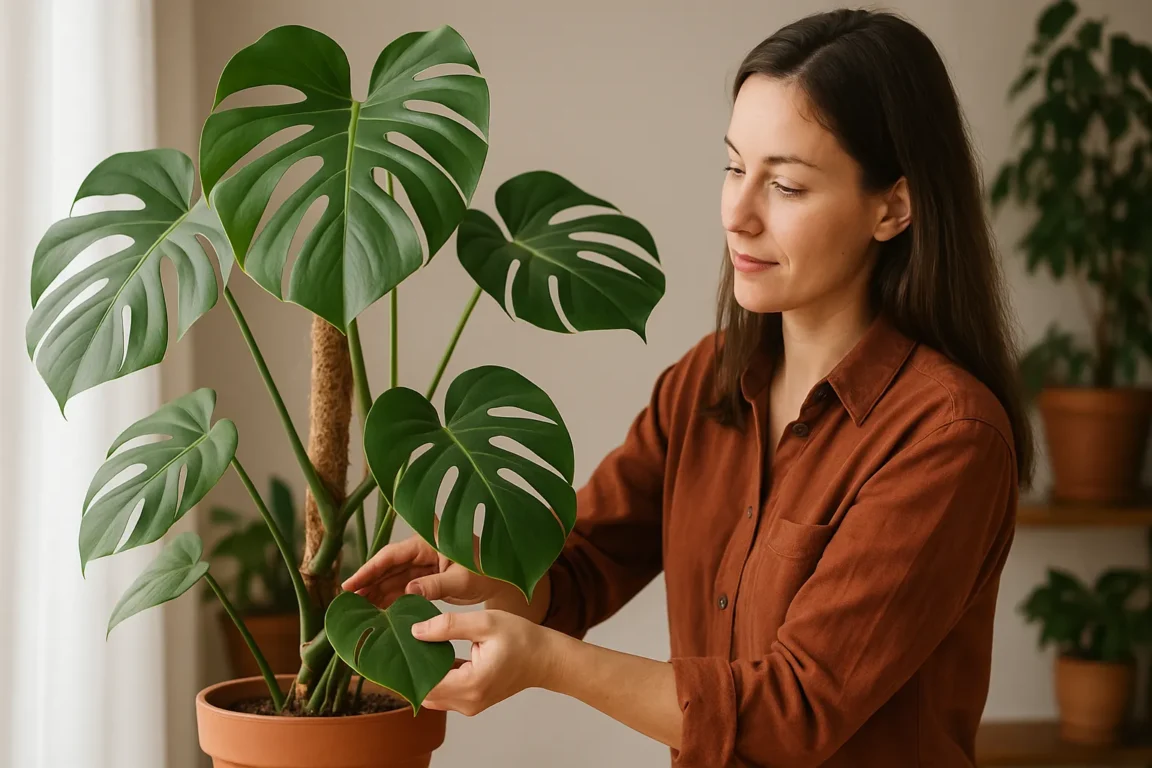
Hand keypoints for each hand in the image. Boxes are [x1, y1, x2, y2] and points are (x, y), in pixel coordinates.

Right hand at [341, 534, 512, 606]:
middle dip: (368, 583)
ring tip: (358, 610)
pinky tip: (377, 612)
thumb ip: (435, 585)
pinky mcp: (426, 578)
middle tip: (348, 601)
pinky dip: (390, 600)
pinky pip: (402, 588)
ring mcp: (423, 564)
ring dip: (376, 594)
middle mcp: (422, 550)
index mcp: (428, 541)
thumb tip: (408, 591)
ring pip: (392, 578)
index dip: (369, 569)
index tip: (350, 584)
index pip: (392, 555)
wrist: (501, 580)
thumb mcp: (461, 580)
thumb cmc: (486, 572)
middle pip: (387, 567)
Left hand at [412, 609, 561, 714]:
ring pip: (434, 695)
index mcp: (471, 684)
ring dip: (427, 674)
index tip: (403, 645)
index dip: (410, 667)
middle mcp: (468, 701)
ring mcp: (471, 705)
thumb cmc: (520, 638)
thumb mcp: (485, 623)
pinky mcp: (473, 701)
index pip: (425, 685)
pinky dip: (440, 677)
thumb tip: (415, 631)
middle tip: (410, 642)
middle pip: (426, 692)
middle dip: (415, 670)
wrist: (545, 658)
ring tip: (423, 646)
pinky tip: (438, 655)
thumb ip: (448, 626)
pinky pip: (446, 693)